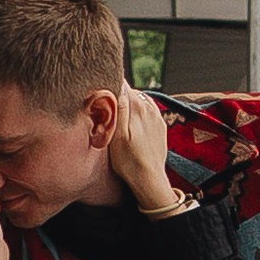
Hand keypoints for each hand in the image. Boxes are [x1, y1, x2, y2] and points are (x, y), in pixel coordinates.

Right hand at [107, 87, 186, 217]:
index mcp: (137, 107)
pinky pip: (147, 110)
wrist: (149, 179)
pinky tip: (130, 120)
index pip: (122, 84)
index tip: (99, 83)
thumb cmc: (129, 161)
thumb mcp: (117, 136)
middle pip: (130, 91)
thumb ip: (119, 109)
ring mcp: (156, 116)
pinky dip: (137, 110)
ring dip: (128, 101)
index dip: (109, 81)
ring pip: (139, 100)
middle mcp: (149, 108)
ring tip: (116, 110)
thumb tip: (117, 86)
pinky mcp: (160, 125)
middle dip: (117, 92)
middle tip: (104, 100)